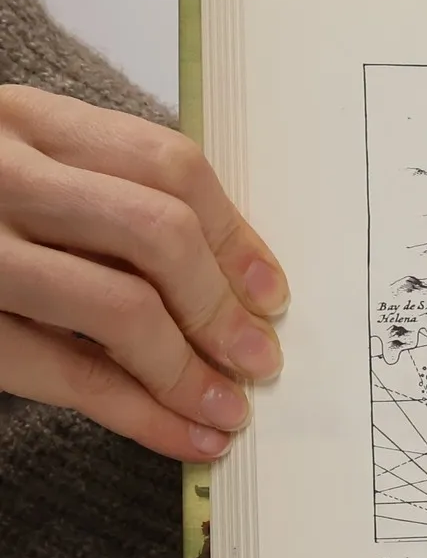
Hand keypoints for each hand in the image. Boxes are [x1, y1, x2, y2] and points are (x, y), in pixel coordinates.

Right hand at [0, 86, 287, 460]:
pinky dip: (142, 413)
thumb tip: (231, 277)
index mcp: (25, 119)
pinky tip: (187, 438)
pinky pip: (66, 373)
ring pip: (117, 307)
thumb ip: (97, 196)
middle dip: (222, 306)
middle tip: (261, 356)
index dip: (237, 235)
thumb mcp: (17, 166)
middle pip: (155, 233)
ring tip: (230, 409)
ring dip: (190, 369)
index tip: (271, 292)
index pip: (166, 166)